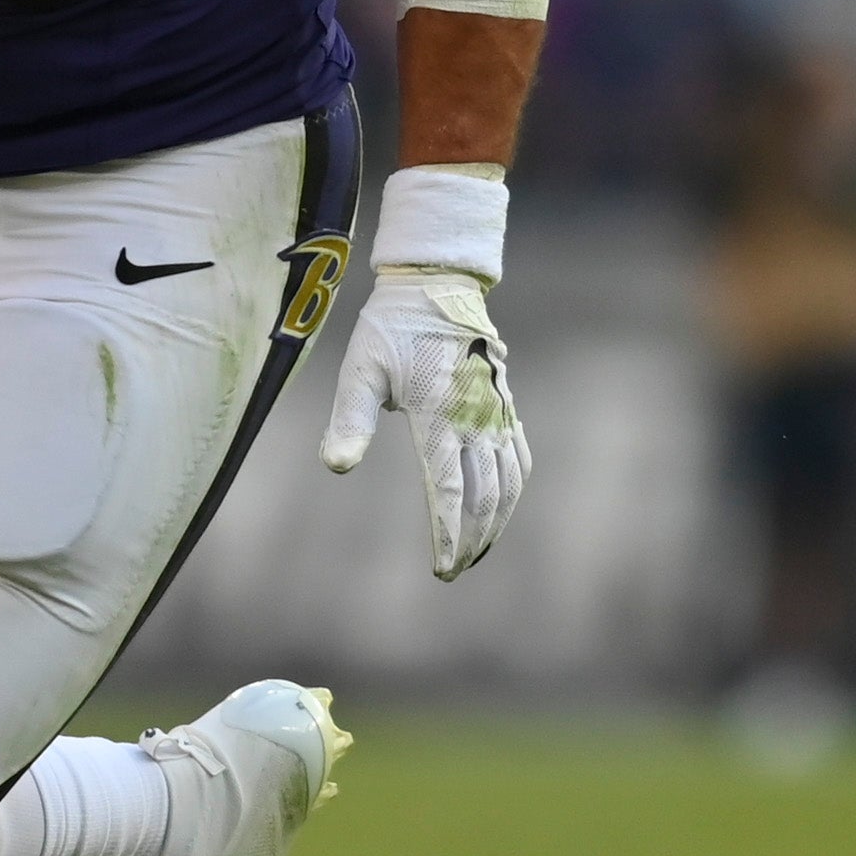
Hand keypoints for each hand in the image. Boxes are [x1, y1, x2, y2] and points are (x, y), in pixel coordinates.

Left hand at [319, 265, 531, 578]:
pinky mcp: (504, 403)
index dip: (448, 535)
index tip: (442, 569)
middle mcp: (475, 416)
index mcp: (438, 413)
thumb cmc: (390, 329)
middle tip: (455, 569)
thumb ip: (349, 420)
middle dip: (474, 539)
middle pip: (486, 495)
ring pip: (510, 480)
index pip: (449, 490)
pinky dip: (515, 487)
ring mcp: (495, 410)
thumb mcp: (359, 370)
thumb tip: (336, 466)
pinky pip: (519, 454)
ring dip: (499, 521)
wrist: (436, 286)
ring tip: (480, 549)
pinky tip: (502, 505)